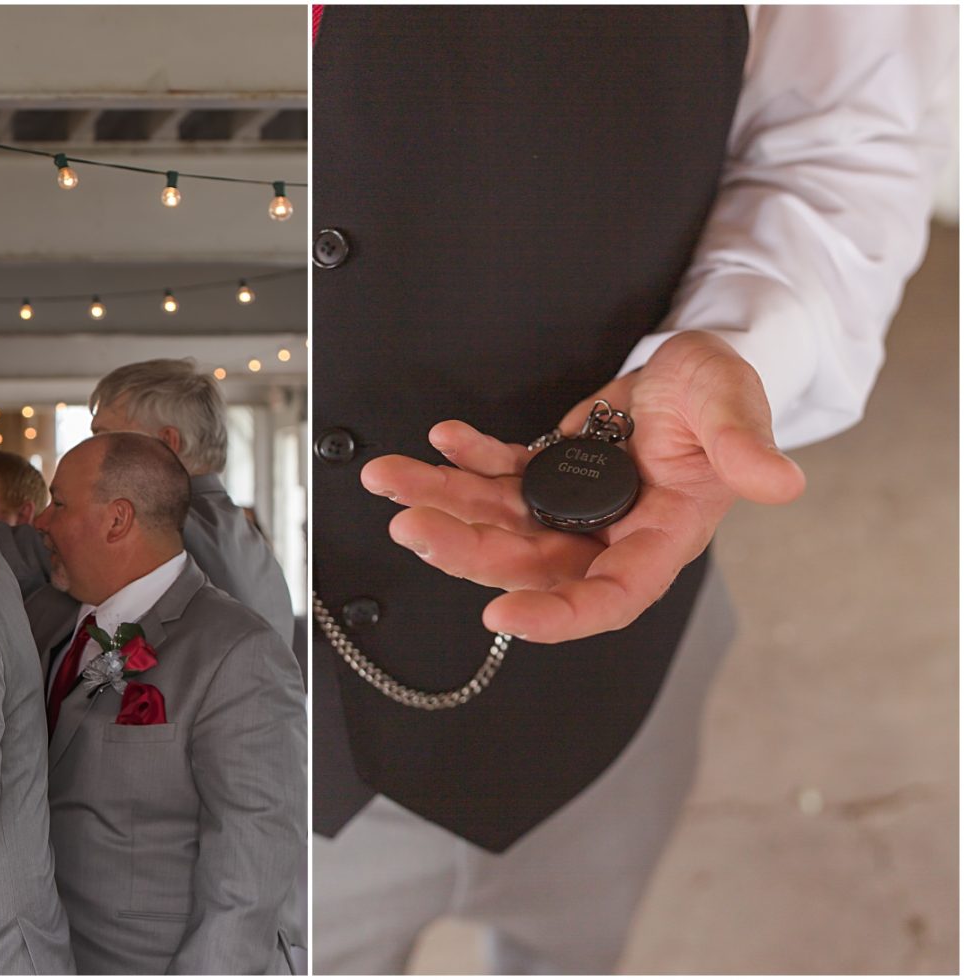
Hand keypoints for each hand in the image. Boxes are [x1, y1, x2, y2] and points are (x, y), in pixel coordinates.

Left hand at [360, 330, 805, 643]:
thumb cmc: (720, 392)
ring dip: (442, 503)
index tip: (500, 617)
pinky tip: (439, 439)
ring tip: (391, 481)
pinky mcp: (545, 471)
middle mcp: (606, 533)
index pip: (606, 597)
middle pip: (528, 563)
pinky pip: (494, 473)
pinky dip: (463, 458)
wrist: (691, 366)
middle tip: (412, 527)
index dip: (555, 616)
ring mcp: (570, 506)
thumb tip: (781, 481)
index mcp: (659, 538)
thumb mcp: (735, 407)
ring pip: (496, 521)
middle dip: (465, 549)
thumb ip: (745, 447)